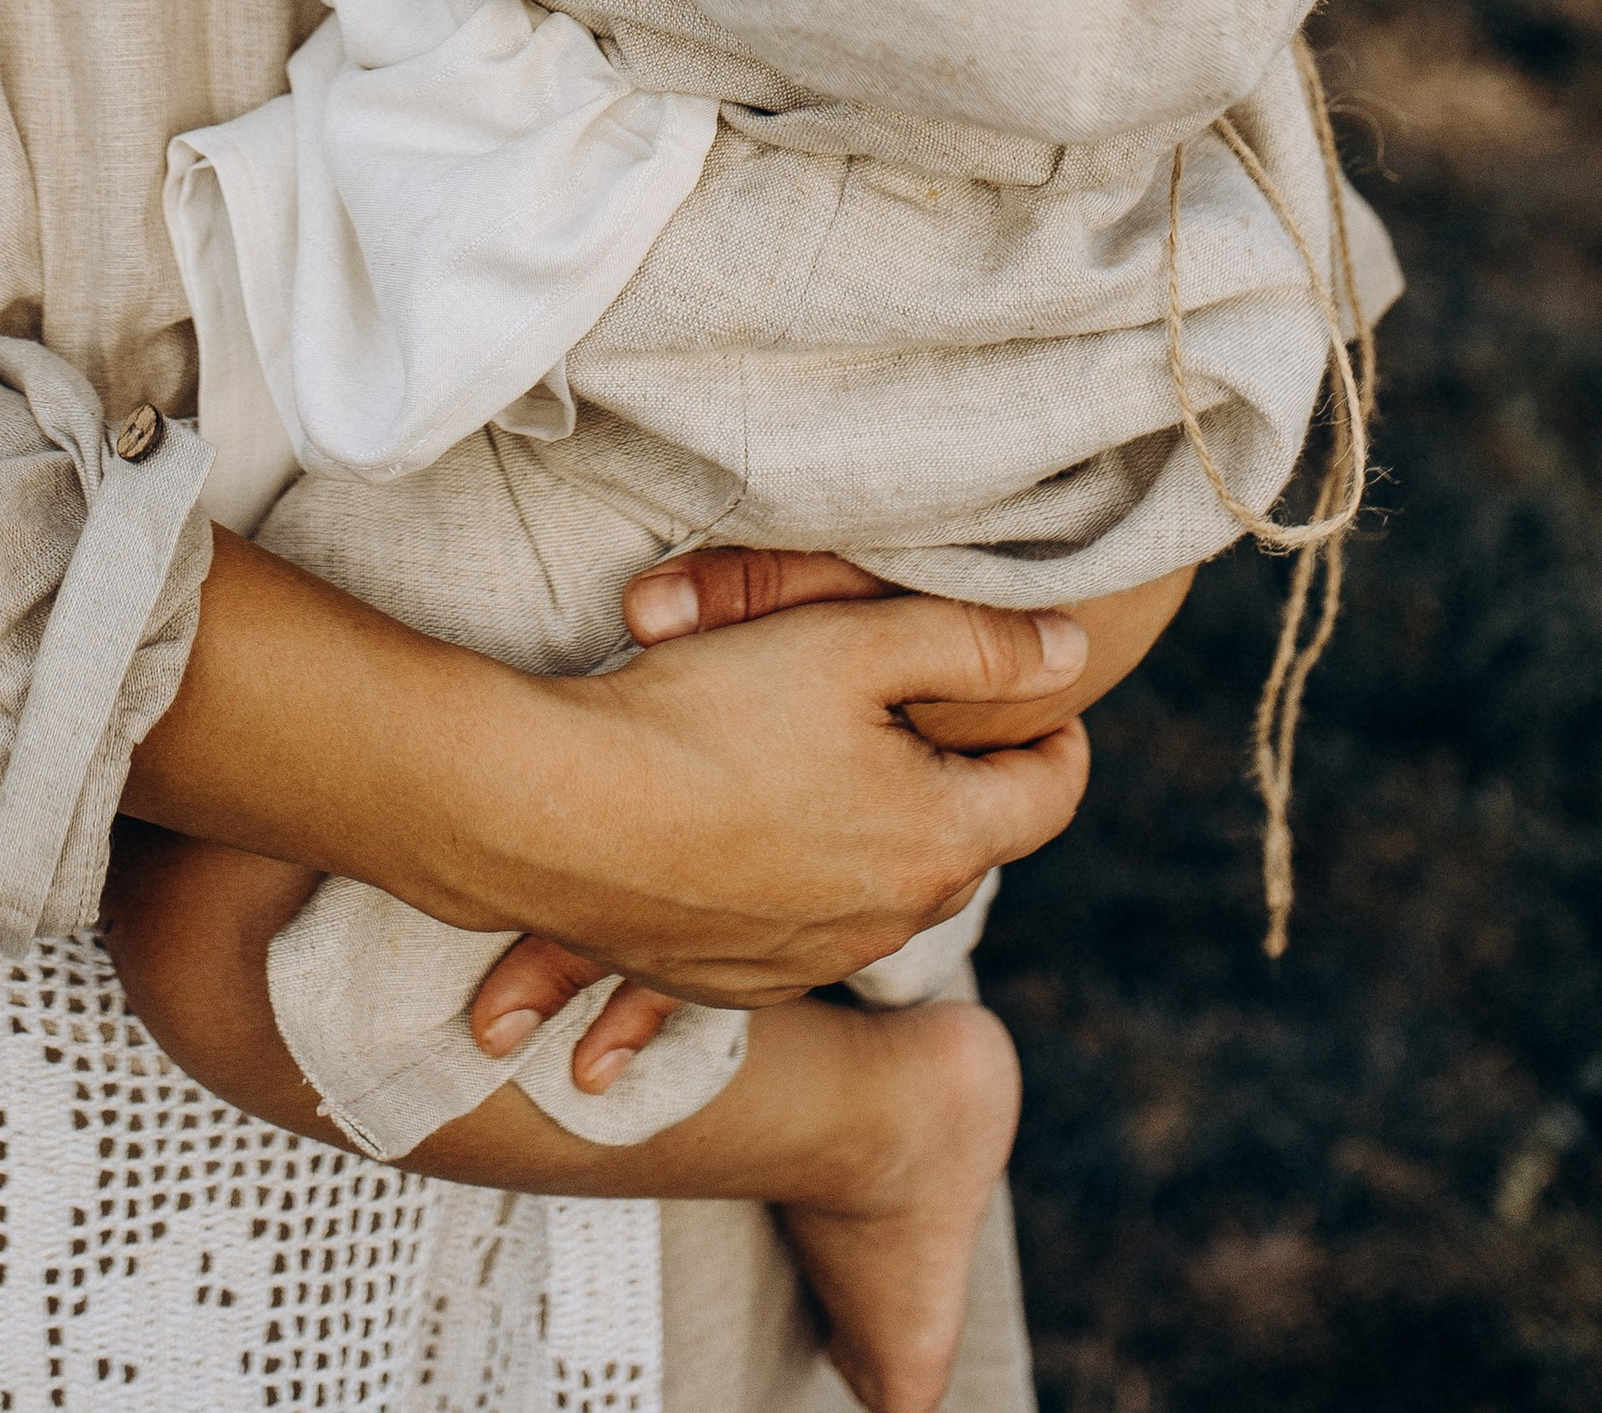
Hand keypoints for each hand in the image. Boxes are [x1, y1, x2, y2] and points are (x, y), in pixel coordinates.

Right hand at [127, 530, 1088, 1014]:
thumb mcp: (851, 642)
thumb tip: (1071, 654)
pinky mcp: (731, 978)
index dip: (1053, 726)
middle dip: (954, 776)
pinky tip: (739, 817)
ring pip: (877, 884)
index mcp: (938, 842)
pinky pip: (792, 925)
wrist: (550, 816)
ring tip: (816, 752)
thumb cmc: (705, 712)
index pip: (1049, 791)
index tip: (1040, 686)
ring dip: (870, 828)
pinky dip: (791, 877)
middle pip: (962, 840)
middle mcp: (888, 921)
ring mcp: (806, 961)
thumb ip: (976, 642)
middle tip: (915, 704)